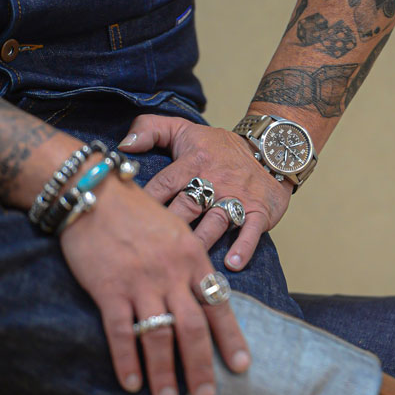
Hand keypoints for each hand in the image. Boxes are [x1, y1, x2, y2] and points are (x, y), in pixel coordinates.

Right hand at [58, 164, 249, 394]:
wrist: (92, 192)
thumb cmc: (137, 211)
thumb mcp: (177, 231)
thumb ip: (191, 265)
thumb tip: (207, 296)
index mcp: (193, 258)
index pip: (218, 305)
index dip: (230, 338)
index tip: (241, 366)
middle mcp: (172, 274)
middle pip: (193, 328)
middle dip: (201, 366)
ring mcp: (140, 282)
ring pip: (159, 335)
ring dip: (164, 372)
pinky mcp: (109, 288)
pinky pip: (121, 331)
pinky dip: (127, 360)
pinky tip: (131, 383)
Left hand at [119, 116, 292, 269]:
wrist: (270, 149)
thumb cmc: (220, 148)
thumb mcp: (184, 130)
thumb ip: (150, 130)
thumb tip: (124, 146)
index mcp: (193, 162)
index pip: (164, 183)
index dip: (147, 201)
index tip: (129, 220)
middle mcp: (214, 181)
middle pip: (187, 206)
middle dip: (170, 226)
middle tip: (151, 249)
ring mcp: (238, 197)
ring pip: (216, 221)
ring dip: (201, 241)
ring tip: (186, 262)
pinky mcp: (259, 211)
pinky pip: (251, 230)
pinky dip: (243, 247)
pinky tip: (231, 264)